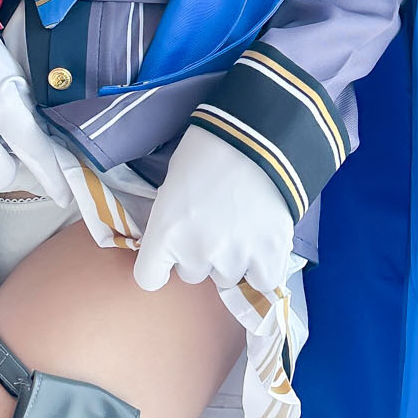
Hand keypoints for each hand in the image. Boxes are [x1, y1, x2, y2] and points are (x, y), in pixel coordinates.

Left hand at [133, 127, 295, 294]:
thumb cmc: (208, 148)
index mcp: (164, 231)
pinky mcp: (269, 254)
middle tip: (213, 224)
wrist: (255, 136)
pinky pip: (262, 281)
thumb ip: (171, 217)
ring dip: (231, 259)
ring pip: (226, 278)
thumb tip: (179, 233)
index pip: (148, 278)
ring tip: (241, 227)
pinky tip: (262, 247)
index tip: (167, 259)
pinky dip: (262, 268)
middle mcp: (196, 252)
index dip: (157, 268)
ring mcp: (234, 257)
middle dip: (200, 254)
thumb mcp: (173, 182)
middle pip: (191, 274)